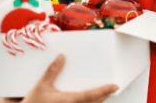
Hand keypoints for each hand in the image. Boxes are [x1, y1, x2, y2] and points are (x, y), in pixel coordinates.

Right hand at [0, 54, 118, 102]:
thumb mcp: (41, 85)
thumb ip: (52, 71)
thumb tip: (61, 57)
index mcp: (68, 100)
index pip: (91, 95)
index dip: (104, 90)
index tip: (114, 85)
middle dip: (104, 96)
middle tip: (112, 88)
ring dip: (98, 101)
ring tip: (103, 94)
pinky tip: (89, 101)